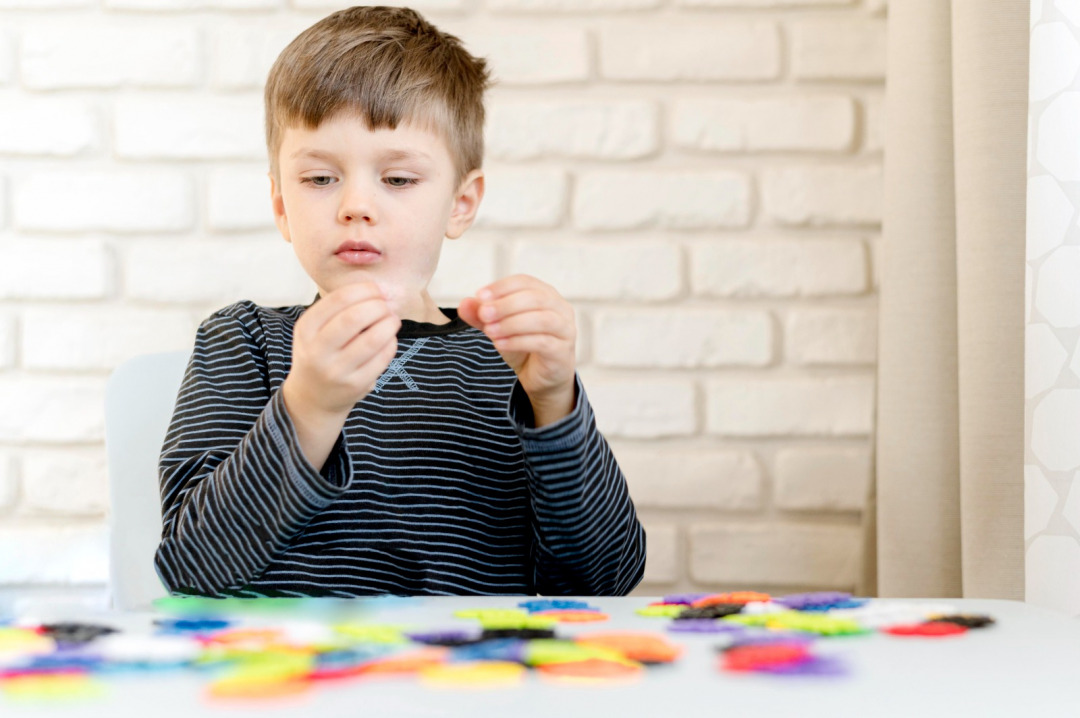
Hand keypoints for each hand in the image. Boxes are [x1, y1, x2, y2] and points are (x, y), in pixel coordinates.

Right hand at [282, 282, 399, 467]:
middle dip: (378, 306)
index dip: (364, 290)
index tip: (377, 290)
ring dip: (389, 324)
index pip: (338, 299)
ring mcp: (336, 370)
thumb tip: (379, 288)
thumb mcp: (316, 329)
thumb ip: (340, 308)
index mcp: (306, 329)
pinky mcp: (355, 385)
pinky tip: (389, 339)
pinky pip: (382, 358)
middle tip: (386, 306)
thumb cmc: (321, 352)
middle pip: (355, 318)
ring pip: (373, 340)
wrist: (313, 396)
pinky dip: (391, 343)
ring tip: (392, 320)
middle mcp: (317, 350)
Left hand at [459, 275, 576, 426]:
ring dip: (512, 323)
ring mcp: (565, 329)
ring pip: (542, 319)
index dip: (501, 287)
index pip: (524, 282)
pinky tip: (500, 344)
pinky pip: (542, 342)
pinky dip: (518, 342)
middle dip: (505, 305)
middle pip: (535, 297)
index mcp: (544, 294)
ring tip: (489, 331)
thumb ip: (481, 316)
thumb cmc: (522, 346)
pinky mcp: (563, 351)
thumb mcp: (498, 328)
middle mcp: (559, 308)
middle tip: (483, 314)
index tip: (480, 296)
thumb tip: (465, 303)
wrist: (539, 377)